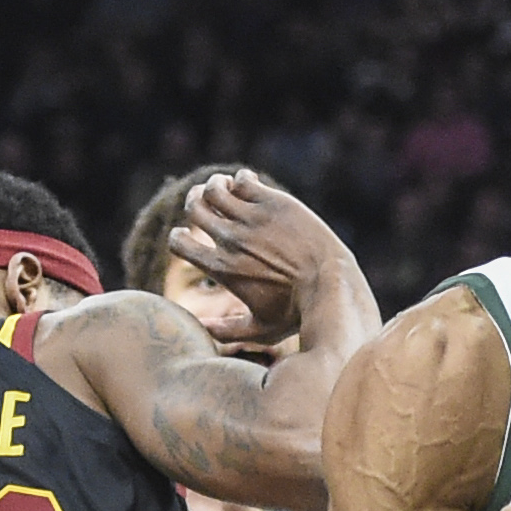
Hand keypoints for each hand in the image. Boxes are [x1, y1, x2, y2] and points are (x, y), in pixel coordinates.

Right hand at [169, 170, 346, 348]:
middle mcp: (232, 240)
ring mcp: (252, 218)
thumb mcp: (260, 330)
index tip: (190, 236)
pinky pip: (244, 179)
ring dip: (214, 185)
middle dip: (194, 201)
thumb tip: (201, 327)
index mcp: (223, 269)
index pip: (179, 242)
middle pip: (194, 206)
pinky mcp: (274, 203)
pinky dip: (240, 178)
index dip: (179, 237)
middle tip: (205, 201)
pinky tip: (249, 184)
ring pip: (214, 187)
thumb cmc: (297, 312)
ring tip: (226, 188)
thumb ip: (226, 332)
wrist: (331, 286)